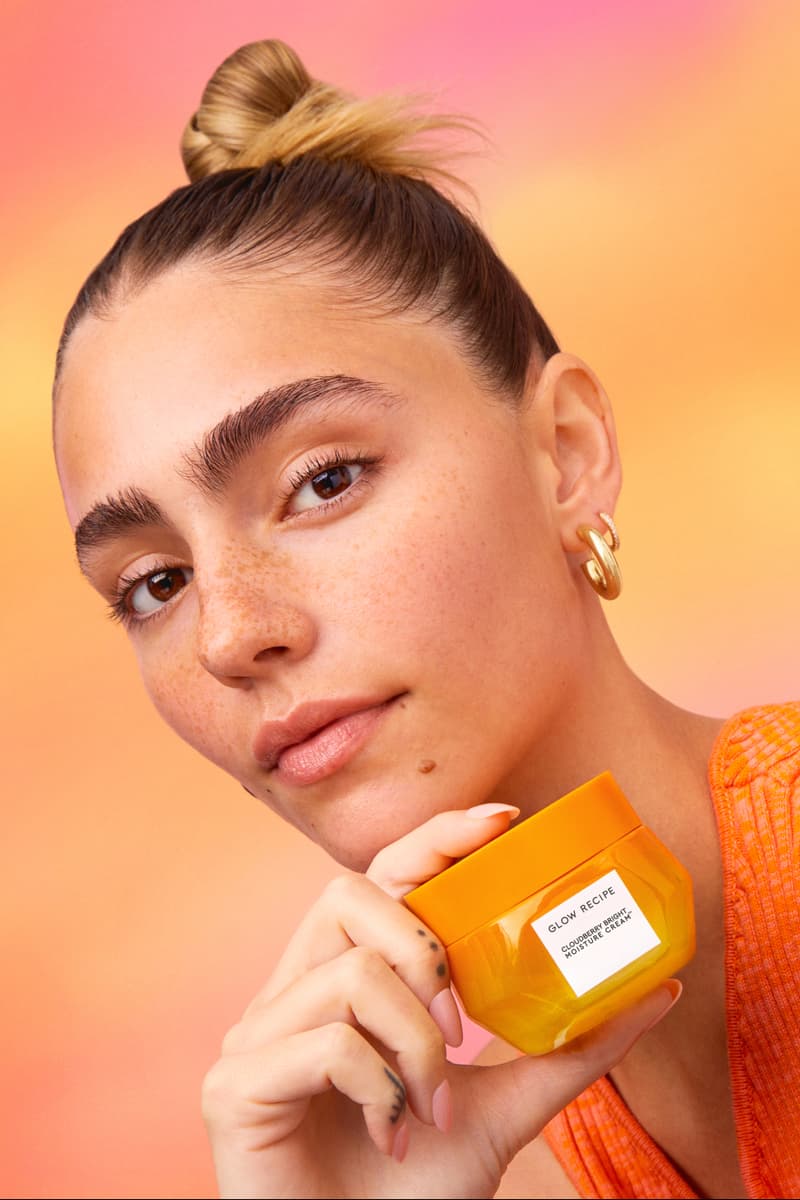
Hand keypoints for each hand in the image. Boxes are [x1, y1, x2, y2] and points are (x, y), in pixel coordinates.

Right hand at [202, 803, 680, 1197]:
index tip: (502, 819)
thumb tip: (657, 989)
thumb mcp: (504, 1105)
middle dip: (421, 942)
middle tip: (460, 1020)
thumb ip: (566, 1050)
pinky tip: (393, 1132)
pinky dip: (381, 1087)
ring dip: (416, 1042)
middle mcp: (291, 993)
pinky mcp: (234, 1084)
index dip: (432, 838)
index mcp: (342, 981)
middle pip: (347, 895)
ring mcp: (254, 1035)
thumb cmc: (412, 1188)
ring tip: (434, 1104)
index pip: (379, 878)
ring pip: (351, 972)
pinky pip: (324, 1041)